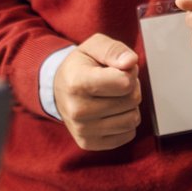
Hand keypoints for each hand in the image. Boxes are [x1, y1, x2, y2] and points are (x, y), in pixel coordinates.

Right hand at [53, 32, 141, 149]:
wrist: (59, 89)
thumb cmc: (81, 66)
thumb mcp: (94, 46)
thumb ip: (114, 50)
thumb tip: (131, 62)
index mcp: (77, 83)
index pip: (124, 83)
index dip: (129, 72)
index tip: (118, 69)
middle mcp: (77, 110)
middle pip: (131, 100)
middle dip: (130, 88)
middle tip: (115, 82)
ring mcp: (82, 130)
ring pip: (132, 119)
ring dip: (129, 106)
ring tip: (112, 97)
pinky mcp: (89, 144)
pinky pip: (128, 135)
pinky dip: (124, 121)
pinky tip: (110, 112)